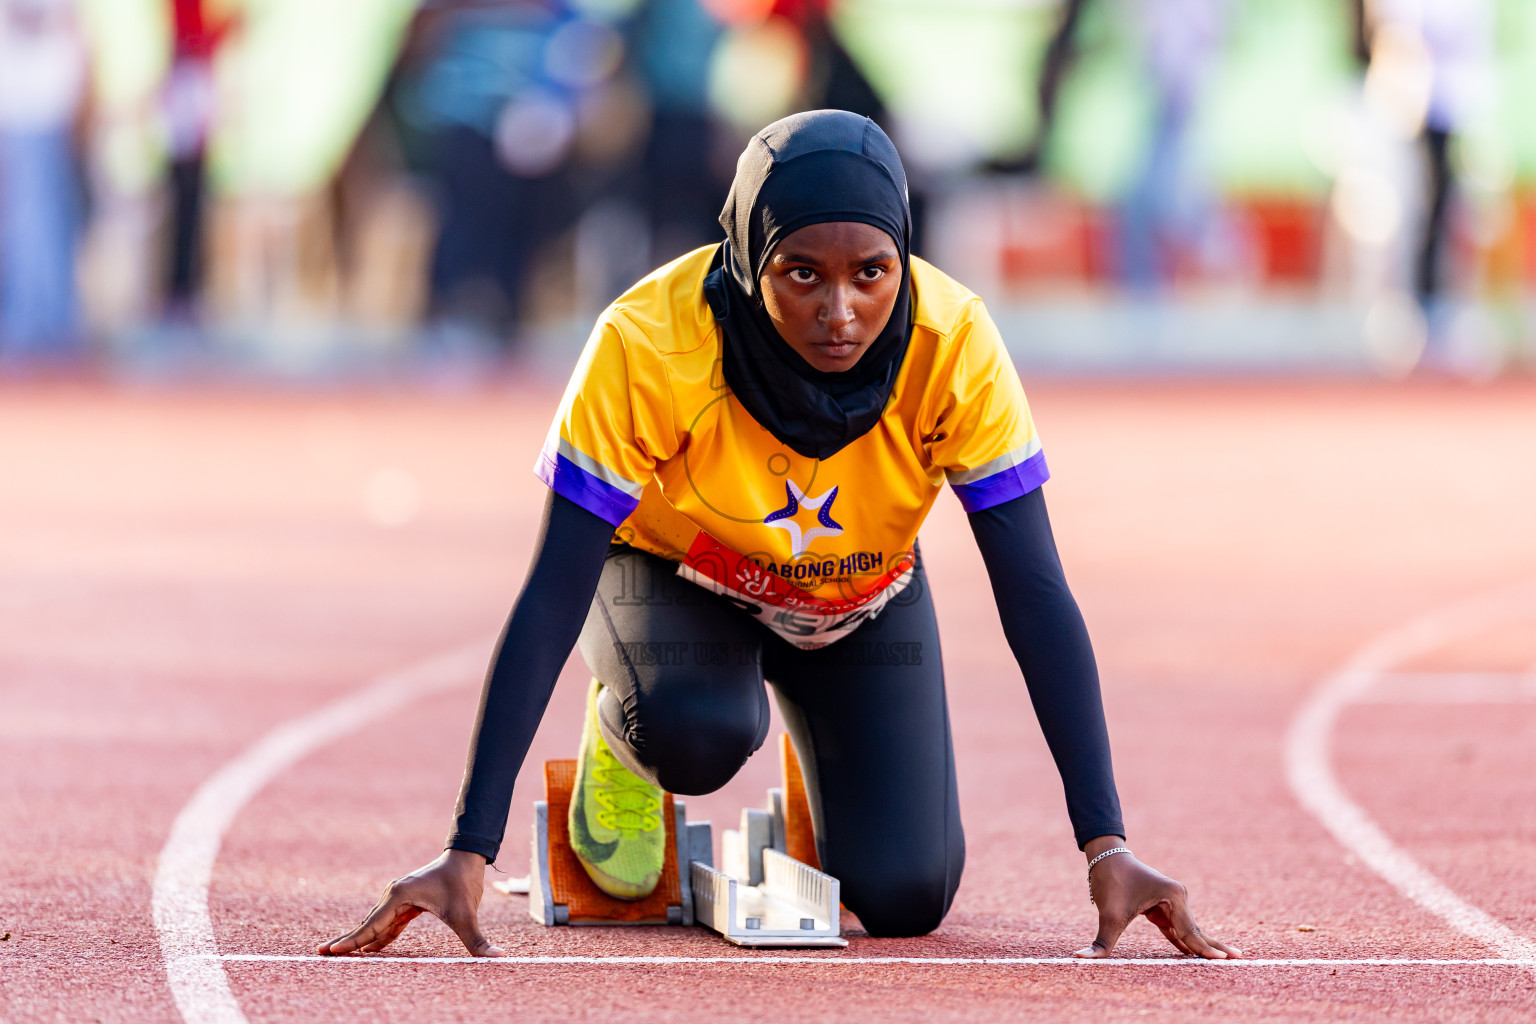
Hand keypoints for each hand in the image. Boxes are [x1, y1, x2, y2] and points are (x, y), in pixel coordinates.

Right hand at [318, 849, 504, 956]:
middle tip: (321, 955)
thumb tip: (497, 956)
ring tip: (339, 954)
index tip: (330, 952)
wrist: (468, 856)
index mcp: (399, 896)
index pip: (371, 925)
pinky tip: (370, 950)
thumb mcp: (468, 914)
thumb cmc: (464, 882)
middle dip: (346, 941)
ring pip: (376, 924)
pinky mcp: (407, 902)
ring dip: (360, 939)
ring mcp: (399, 898)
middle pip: (366, 924)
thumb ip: (477, 940)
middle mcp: (393, 895)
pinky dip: (378, 936)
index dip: (352, 942)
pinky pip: (388, 923)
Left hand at [1074, 837, 1240, 959]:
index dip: (1203, 949)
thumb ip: (1101, 942)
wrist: (1106, 858)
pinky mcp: (1164, 907)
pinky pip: (1179, 929)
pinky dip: (1188, 942)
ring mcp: (1173, 902)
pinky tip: (1199, 955)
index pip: (1189, 931)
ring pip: (1191, 930)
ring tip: (1228, 959)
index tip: (1222, 961)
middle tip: (1240, 960)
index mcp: (1173, 896)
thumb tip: (1080, 958)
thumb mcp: (1107, 914)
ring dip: (1205, 946)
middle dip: (1215, 947)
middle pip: (1197, 930)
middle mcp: (1178, 897)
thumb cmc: (1110, 882)